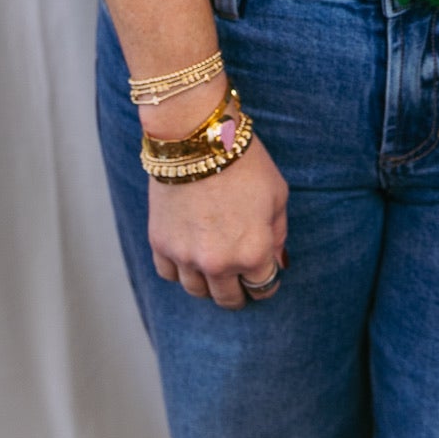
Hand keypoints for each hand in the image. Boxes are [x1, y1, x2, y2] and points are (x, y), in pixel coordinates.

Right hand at [148, 133, 288, 307]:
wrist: (197, 138)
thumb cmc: (244, 162)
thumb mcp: (277, 195)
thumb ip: (278, 234)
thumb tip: (275, 262)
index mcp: (253, 253)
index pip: (263, 289)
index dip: (266, 283)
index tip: (264, 276)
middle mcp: (219, 263)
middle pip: (228, 299)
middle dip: (238, 291)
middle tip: (240, 279)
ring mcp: (186, 256)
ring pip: (197, 291)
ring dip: (208, 283)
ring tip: (213, 266)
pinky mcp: (160, 244)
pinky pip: (169, 274)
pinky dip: (180, 269)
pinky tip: (189, 254)